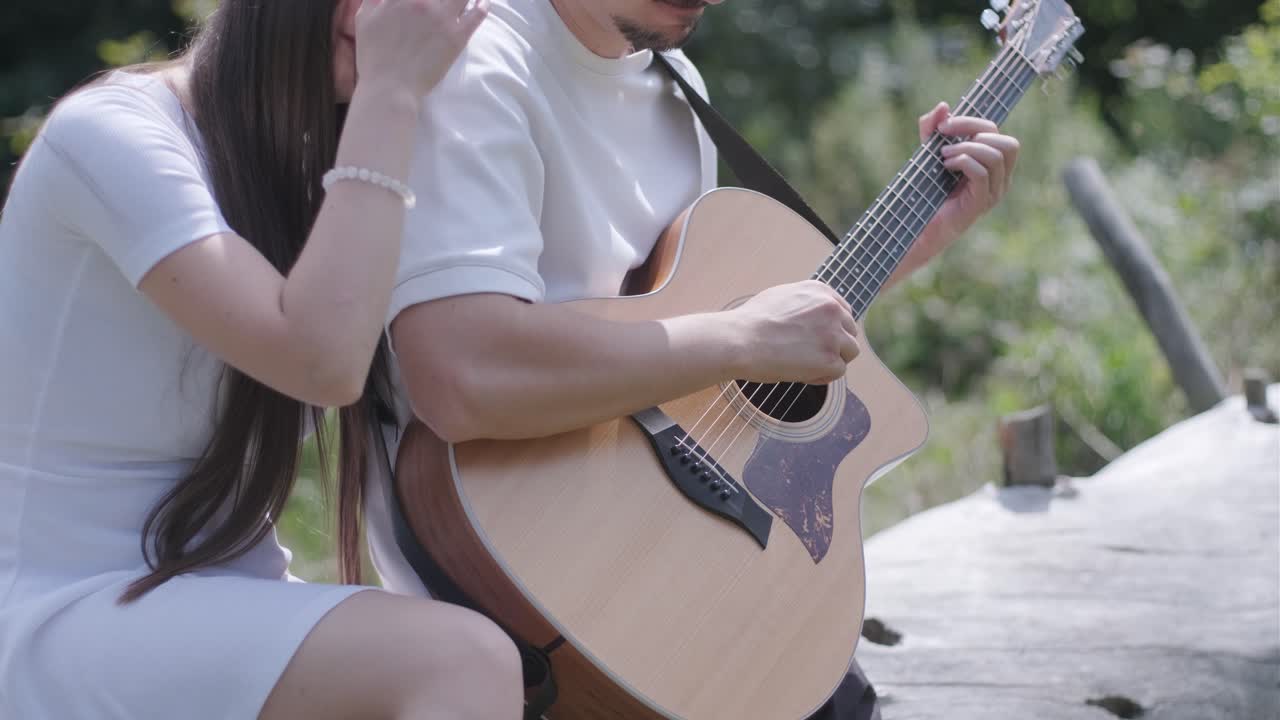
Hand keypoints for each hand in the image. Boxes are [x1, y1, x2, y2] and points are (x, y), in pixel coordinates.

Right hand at [356, 0, 489, 98]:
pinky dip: (482, 5)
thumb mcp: (364, 19)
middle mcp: (423, 2)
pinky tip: (483, 2)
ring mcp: (442, 18)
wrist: (389, 88)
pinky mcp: (456, 37)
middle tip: (444, 2)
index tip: (424, 0)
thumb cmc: (374, 56)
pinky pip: (477, 15)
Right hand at [727, 280, 859, 384]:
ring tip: (805, 364)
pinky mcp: (830, 359)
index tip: (819, 339)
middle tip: (810, 354)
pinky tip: (800, 373)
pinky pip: (838, 372)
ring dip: (832, 360)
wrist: (740, 341)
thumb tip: (811, 315)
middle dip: (835, 344)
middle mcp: (832, 309)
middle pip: (850, 332)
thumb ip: (805, 303)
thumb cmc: (752, 322)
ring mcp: (833, 334)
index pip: (844, 312)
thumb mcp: (782, 296)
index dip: (833, 328)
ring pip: (849, 352)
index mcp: (821, 292)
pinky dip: (821, 376)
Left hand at [916, 102, 1020, 251]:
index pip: (996, 133)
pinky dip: (963, 162)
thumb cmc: (926, 190)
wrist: (916, 226)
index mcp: (993, 166)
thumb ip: (932, 129)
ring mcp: (993, 193)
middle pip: (1008, 142)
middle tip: (945, 140)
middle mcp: (999, 179)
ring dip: (967, 149)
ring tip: (943, 157)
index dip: (972, 122)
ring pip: (998, 155)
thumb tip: (943, 106)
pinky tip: (945, 167)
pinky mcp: (980, 203)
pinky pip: (983, 173)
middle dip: (975, 132)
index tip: (943, 126)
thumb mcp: (927, 153)